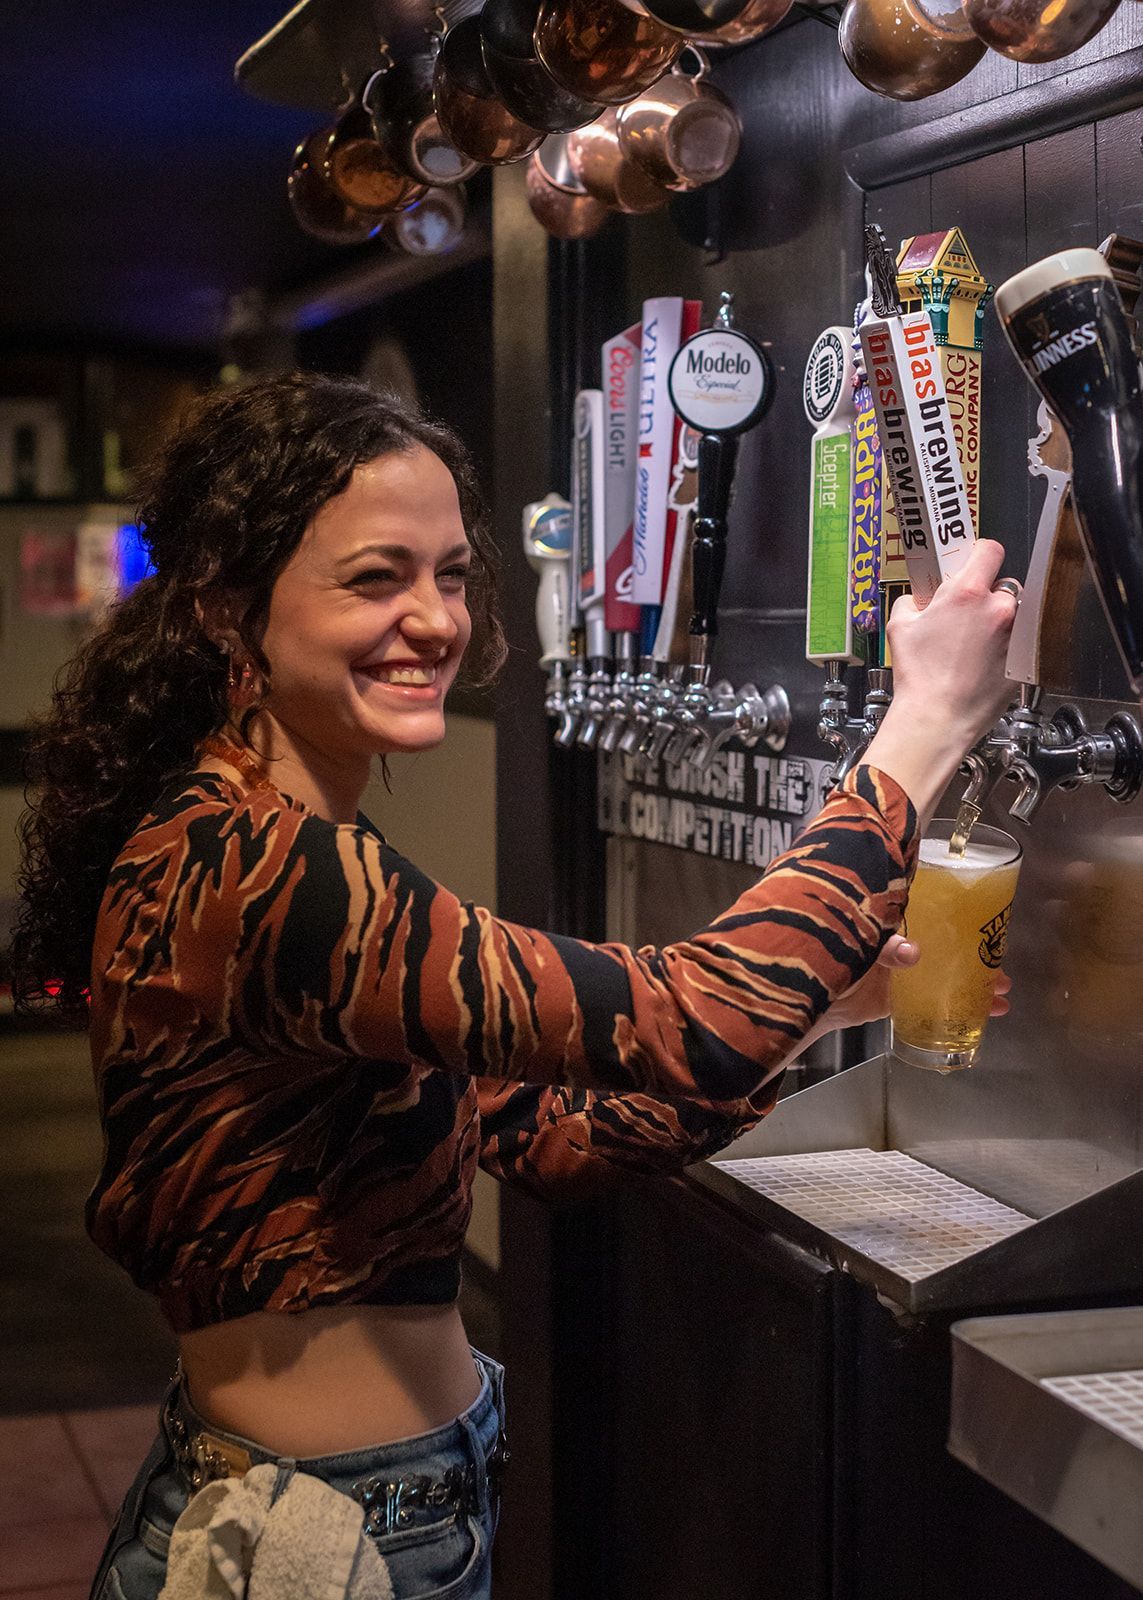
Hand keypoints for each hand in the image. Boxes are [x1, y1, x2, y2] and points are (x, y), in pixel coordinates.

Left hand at [812, 934, 1011, 1033]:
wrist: (798, 996)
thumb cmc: (820, 954)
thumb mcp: (853, 939)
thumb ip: (883, 946)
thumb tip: (913, 953)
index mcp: (890, 920)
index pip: (933, 911)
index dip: (962, 916)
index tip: (990, 923)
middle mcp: (899, 943)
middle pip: (947, 946)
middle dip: (978, 956)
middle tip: (1004, 967)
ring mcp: (899, 971)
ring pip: (946, 974)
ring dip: (975, 984)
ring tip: (1002, 994)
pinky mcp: (895, 998)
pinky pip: (931, 1002)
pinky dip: (958, 1008)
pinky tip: (984, 1014)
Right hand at [865, 540, 1019, 820]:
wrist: (937, 720)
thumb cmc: (918, 677)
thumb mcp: (899, 627)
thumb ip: (913, 600)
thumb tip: (921, 598)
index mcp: (968, 593)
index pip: (989, 550)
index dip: (977, 555)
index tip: (970, 564)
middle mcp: (999, 609)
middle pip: (1002, 584)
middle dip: (984, 596)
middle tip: (963, 615)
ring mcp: (1016, 634)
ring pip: (1013, 614)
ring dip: (997, 621)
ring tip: (973, 644)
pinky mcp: (1024, 660)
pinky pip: (1019, 642)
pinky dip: (1005, 647)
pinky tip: (982, 663)